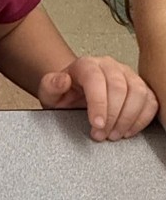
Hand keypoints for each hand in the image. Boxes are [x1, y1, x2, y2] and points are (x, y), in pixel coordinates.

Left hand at [37, 55, 157, 140]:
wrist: (75, 92)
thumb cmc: (64, 93)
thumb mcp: (49, 91)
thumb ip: (50, 85)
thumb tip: (62, 80)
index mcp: (86, 65)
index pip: (96, 79)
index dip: (99, 104)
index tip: (96, 125)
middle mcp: (109, 66)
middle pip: (120, 87)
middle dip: (112, 116)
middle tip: (102, 135)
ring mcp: (127, 74)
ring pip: (138, 92)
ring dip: (129, 118)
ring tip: (114, 135)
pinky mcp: (140, 86)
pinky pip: (150, 100)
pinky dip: (142, 118)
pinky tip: (128, 130)